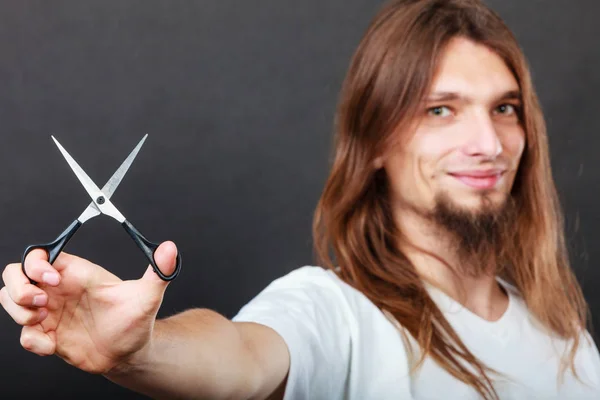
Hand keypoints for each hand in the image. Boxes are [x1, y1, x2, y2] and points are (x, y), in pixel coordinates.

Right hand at [0, 241, 177, 373]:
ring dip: (16, 310)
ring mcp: (49, 313)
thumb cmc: (135, 320)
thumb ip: (158, 272)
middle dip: (18, 286)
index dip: (37, 263)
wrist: (129, 354)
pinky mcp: (47, 336)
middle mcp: (58, 290)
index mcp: (76, 273)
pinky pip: (23, 335)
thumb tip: (171, 249)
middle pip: (15, 273)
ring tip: (40, 320)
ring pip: (10, 299)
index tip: (53, 279)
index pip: (41, 255)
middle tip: (40, 302)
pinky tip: (51, 345)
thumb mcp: (147, 296)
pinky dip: (31, 340)